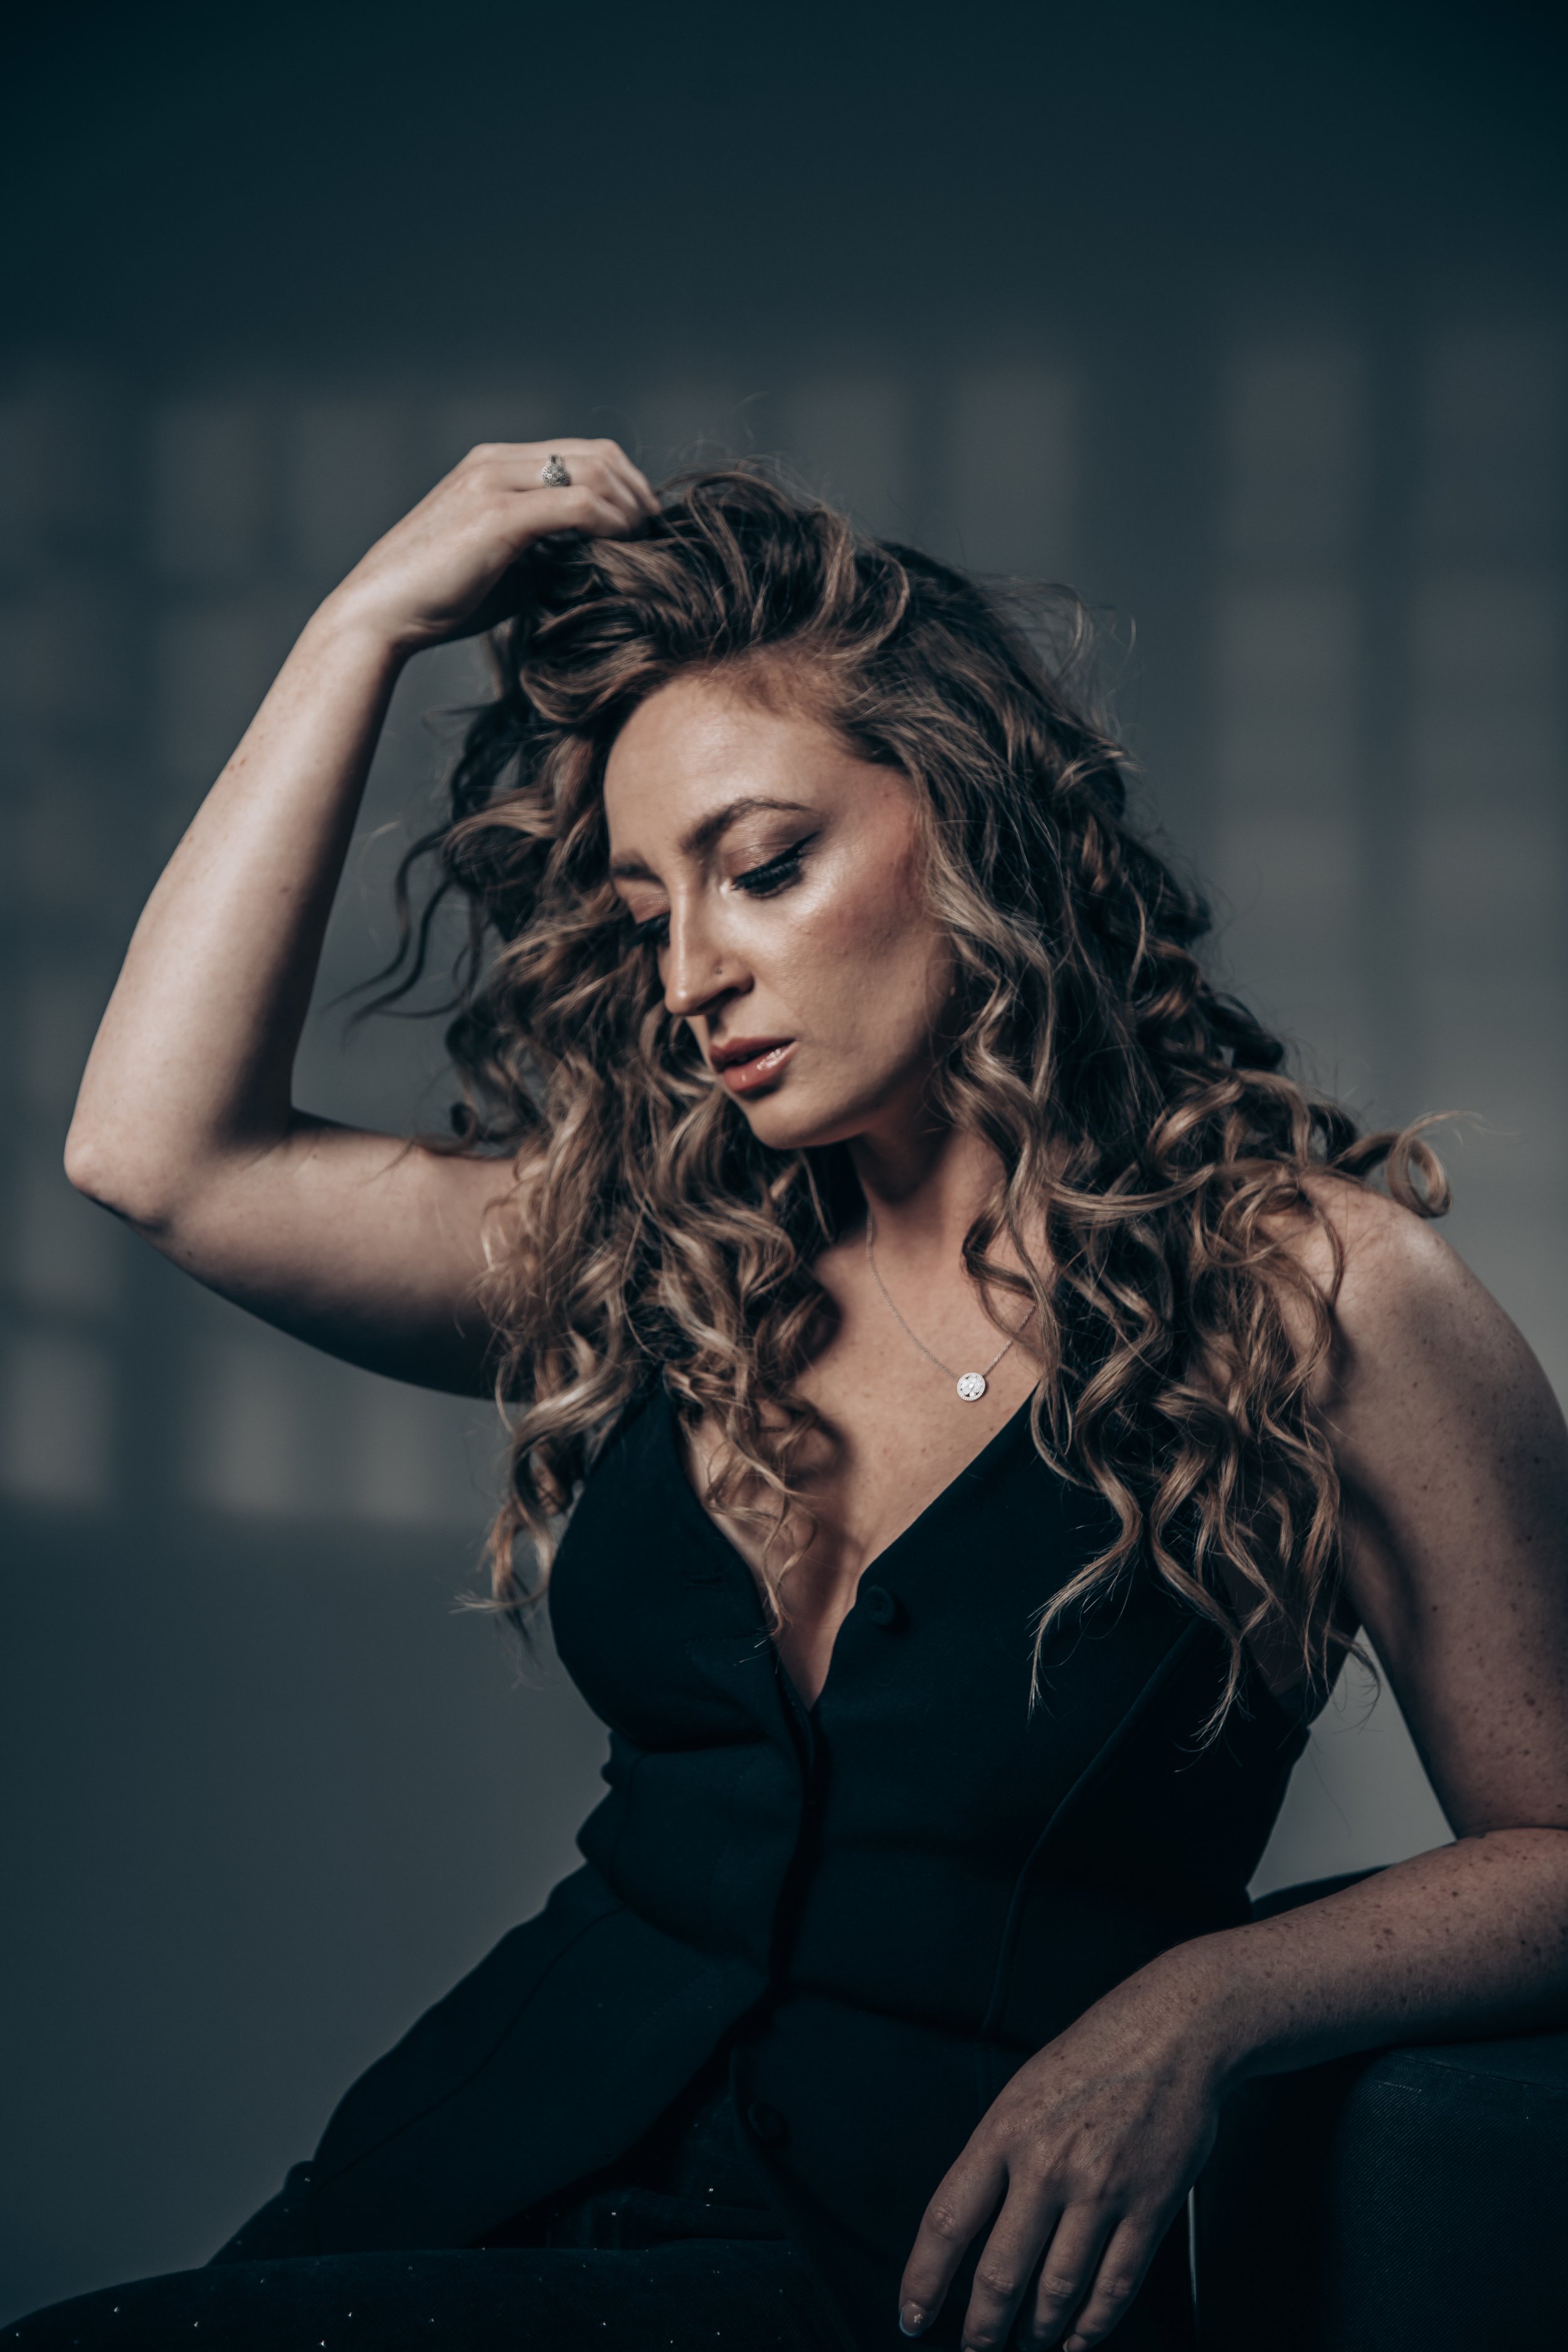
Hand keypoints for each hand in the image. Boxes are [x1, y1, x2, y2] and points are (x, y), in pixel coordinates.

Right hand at [321, 438, 659, 655]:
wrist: (380, 614)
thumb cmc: (438, 600)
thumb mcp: (503, 567)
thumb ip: (546, 551)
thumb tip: (597, 563)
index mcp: (494, 464)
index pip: (583, 452)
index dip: (625, 485)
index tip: (645, 526)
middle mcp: (495, 461)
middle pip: (598, 453)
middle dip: (638, 492)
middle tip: (657, 536)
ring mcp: (495, 483)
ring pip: (594, 470)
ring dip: (631, 508)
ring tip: (645, 546)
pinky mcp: (497, 516)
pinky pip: (579, 504)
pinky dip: (612, 523)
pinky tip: (622, 550)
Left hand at [898, 1969, 1226, 2349]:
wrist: (1173, 2032)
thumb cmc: (1093, 2056)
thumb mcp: (1021, 2091)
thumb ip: (996, 2157)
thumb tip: (970, 2230)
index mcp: (1004, 2131)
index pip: (947, 2222)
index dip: (923, 2280)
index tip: (912, 2317)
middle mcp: (1047, 2165)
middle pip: (1001, 2274)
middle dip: (982, 2329)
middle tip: (976, 2347)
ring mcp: (1101, 2190)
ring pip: (1057, 2293)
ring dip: (1037, 2333)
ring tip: (1027, 2343)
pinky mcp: (1149, 2208)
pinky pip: (1114, 2287)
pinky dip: (1092, 2327)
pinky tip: (1078, 2338)